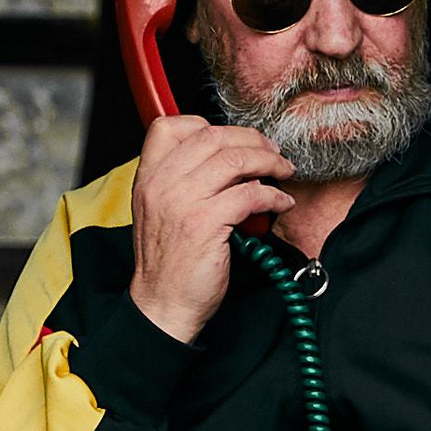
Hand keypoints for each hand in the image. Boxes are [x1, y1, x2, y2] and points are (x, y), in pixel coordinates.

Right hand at [126, 116, 294, 343]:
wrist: (162, 305)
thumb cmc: (167, 262)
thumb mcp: (159, 212)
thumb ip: (182, 181)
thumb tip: (228, 159)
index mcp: (148, 177)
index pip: (168, 127)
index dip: (207, 125)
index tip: (233, 139)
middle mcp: (161, 184)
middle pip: (213, 137)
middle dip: (251, 140)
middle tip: (272, 152)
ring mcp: (182, 202)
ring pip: (236, 160)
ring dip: (269, 162)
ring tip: (283, 172)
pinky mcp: (206, 224)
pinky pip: (251, 195)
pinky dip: (274, 196)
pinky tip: (281, 203)